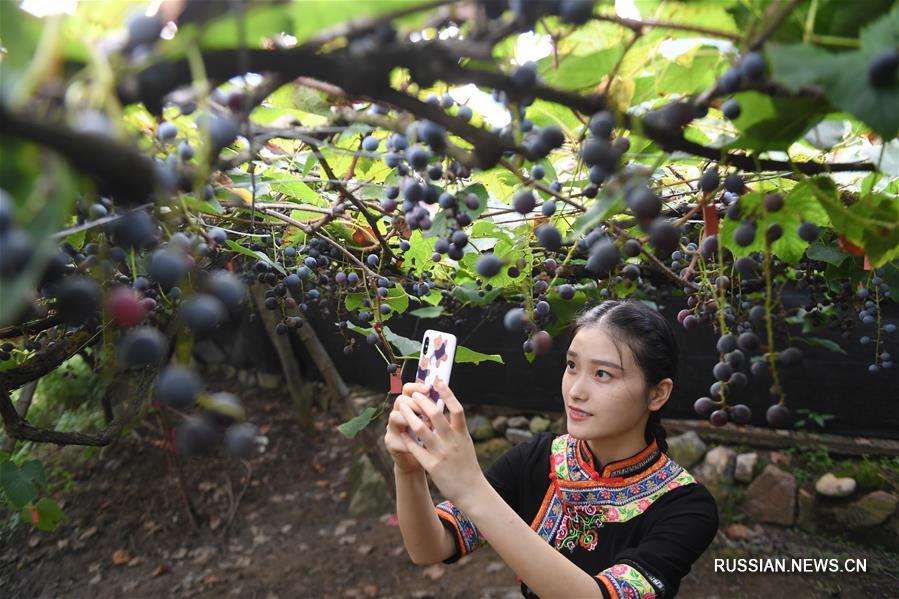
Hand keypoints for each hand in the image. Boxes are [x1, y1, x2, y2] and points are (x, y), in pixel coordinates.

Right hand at [383, 381, 431, 474]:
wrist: (423, 463)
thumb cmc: (432, 439)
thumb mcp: (437, 423)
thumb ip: (438, 411)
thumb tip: (446, 397)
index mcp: (411, 405)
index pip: (408, 389)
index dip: (416, 386)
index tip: (428, 389)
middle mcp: (399, 413)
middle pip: (401, 399)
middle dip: (415, 404)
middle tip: (428, 411)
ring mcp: (392, 427)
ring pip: (394, 416)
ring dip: (410, 421)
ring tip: (427, 428)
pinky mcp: (391, 443)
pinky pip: (398, 439)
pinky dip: (411, 444)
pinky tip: (422, 447)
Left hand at [395, 379, 483, 505]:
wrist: (472, 491)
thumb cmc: (467, 465)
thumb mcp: (466, 443)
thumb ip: (456, 428)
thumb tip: (446, 409)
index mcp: (462, 434)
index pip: (457, 409)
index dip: (448, 393)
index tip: (438, 381)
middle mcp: (452, 441)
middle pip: (435, 414)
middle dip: (422, 401)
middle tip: (414, 394)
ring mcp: (441, 453)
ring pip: (421, 429)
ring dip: (409, 416)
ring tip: (402, 407)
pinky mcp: (432, 466)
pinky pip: (416, 448)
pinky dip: (408, 438)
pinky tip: (402, 431)